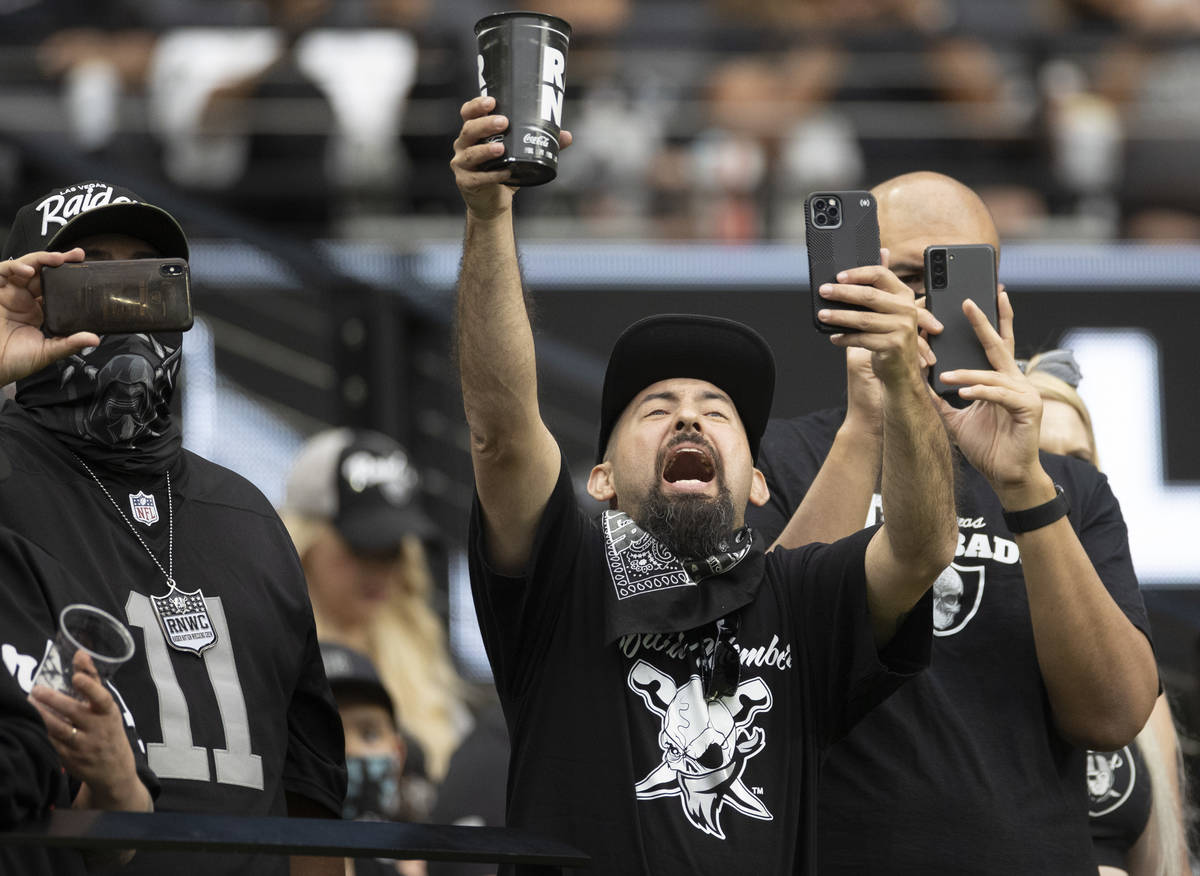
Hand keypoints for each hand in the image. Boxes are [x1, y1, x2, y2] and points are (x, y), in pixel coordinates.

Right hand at [0, 249, 99, 385]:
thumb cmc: (13, 361)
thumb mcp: (46, 352)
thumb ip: (69, 344)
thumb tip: (95, 339)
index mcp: (38, 310)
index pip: (56, 288)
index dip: (68, 277)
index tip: (85, 270)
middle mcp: (24, 298)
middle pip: (43, 272)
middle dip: (60, 260)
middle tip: (77, 255)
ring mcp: (8, 293)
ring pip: (25, 267)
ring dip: (41, 259)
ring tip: (58, 259)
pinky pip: (2, 273)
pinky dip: (14, 267)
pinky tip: (28, 270)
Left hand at [29, 650, 141, 810]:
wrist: (114, 771)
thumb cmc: (108, 730)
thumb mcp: (107, 707)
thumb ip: (92, 680)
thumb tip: (80, 652)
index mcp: (108, 713)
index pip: (102, 699)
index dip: (90, 688)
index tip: (77, 677)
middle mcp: (98, 729)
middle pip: (73, 713)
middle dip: (54, 701)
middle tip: (36, 690)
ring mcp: (83, 746)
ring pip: (59, 729)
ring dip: (42, 716)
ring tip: (29, 704)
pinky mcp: (70, 760)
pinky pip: (52, 744)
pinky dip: (42, 733)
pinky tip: (32, 724)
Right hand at [450, 95, 572, 221]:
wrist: (492, 204)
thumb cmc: (503, 174)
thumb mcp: (520, 156)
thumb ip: (540, 144)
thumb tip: (567, 136)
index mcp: (474, 133)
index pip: (468, 113)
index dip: (477, 105)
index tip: (492, 101)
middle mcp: (463, 146)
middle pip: (469, 130)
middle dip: (486, 124)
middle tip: (504, 122)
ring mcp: (462, 165)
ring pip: (471, 153)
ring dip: (486, 150)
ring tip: (501, 148)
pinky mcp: (466, 182)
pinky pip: (478, 177)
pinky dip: (492, 175)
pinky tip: (504, 172)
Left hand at [817, 250, 933, 390]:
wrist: (902, 369)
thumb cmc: (890, 336)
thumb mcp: (888, 309)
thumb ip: (881, 285)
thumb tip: (881, 252)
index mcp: (904, 295)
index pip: (880, 275)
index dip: (858, 273)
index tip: (838, 276)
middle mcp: (906, 309)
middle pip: (869, 295)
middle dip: (842, 293)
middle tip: (824, 291)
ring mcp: (902, 328)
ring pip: (863, 319)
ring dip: (839, 316)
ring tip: (823, 315)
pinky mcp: (893, 345)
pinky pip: (862, 339)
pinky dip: (845, 338)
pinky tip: (834, 337)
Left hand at [933, 291, 1046, 497]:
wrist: (1006, 476)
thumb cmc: (987, 446)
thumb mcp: (957, 418)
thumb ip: (942, 398)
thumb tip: (919, 379)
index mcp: (1002, 380)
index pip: (994, 344)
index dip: (988, 321)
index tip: (976, 299)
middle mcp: (1017, 381)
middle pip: (999, 345)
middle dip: (983, 322)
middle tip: (968, 301)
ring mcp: (1026, 394)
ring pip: (994, 374)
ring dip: (967, 374)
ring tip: (944, 376)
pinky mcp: (1029, 409)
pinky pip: (1001, 395)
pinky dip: (981, 392)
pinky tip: (964, 392)